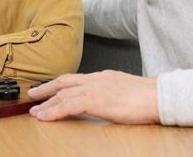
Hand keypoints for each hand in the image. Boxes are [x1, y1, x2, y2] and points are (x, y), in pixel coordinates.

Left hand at [27, 70, 159, 123]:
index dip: (59, 84)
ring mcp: (95, 88)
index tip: (49, 89)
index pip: (75, 78)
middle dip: (47, 88)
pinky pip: (68, 105)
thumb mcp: (125, 90)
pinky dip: (54, 110)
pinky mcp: (95, 100)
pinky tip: (45, 116)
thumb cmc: (148, 97)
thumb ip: (112, 93)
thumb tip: (107, 100)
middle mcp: (96, 79)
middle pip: (64, 82)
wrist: (159, 96)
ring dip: (47, 102)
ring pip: (63, 93)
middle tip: (33, 95)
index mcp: (103, 77)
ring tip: (35, 111)